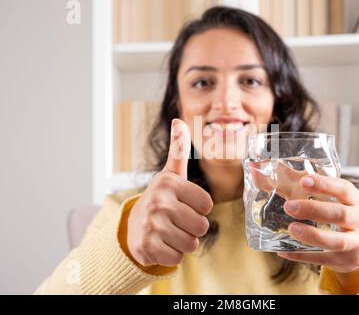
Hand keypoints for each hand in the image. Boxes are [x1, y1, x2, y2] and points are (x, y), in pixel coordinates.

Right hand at [127, 119, 212, 266]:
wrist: (132, 226)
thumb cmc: (161, 199)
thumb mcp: (171, 174)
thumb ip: (178, 149)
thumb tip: (178, 120)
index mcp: (168, 183)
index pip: (207, 204)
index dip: (199, 207)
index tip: (185, 204)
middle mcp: (158, 202)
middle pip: (201, 226)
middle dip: (193, 227)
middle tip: (177, 220)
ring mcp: (151, 226)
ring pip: (191, 244)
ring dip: (184, 242)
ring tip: (170, 232)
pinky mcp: (147, 248)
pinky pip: (178, 258)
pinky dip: (172, 255)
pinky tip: (162, 244)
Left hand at [277, 174, 358, 275]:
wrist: (356, 246)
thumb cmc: (332, 212)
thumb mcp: (321, 197)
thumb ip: (289, 183)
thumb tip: (255, 171)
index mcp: (353, 199)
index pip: (343, 189)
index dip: (324, 185)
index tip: (304, 180)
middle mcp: (358, 220)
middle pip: (339, 214)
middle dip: (313, 209)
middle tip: (289, 206)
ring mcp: (355, 242)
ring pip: (336, 240)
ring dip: (312, 235)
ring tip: (291, 229)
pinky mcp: (345, 260)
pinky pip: (323, 259)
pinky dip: (302, 255)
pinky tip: (283, 250)